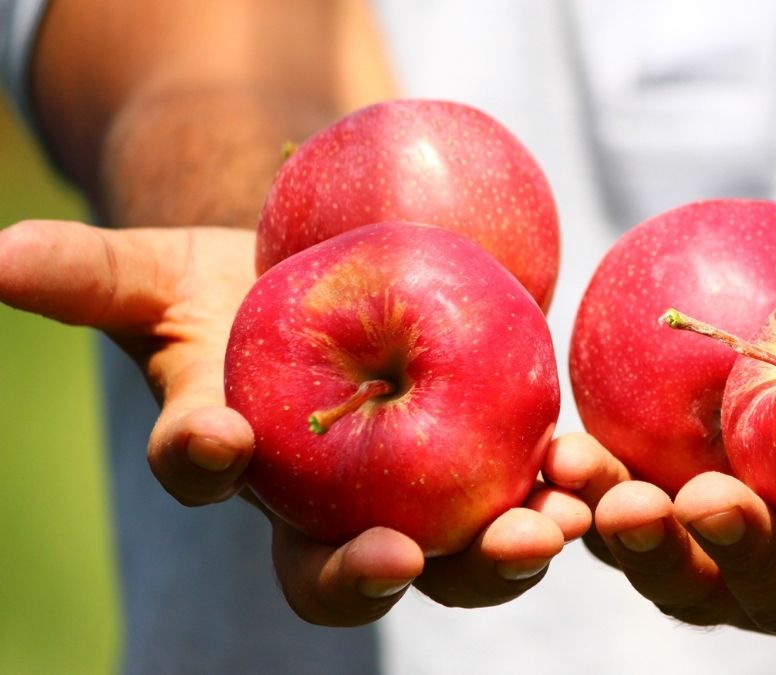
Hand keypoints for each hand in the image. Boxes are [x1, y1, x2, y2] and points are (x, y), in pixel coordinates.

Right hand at [0, 219, 589, 624]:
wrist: (318, 276)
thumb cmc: (229, 285)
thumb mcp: (160, 272)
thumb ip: (90, 275)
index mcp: (236, 464)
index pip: (207, 481)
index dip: (206, 469)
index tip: (222, 446)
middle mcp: (323, 502)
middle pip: (343, 565)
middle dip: (375, 573)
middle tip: (412, 558)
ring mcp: (411, 494)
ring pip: (451, 554)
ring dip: (496, 554)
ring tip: (541, 532)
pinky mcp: (486, 461)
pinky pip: (525, 494)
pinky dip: (559, 496)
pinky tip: (591, 482)